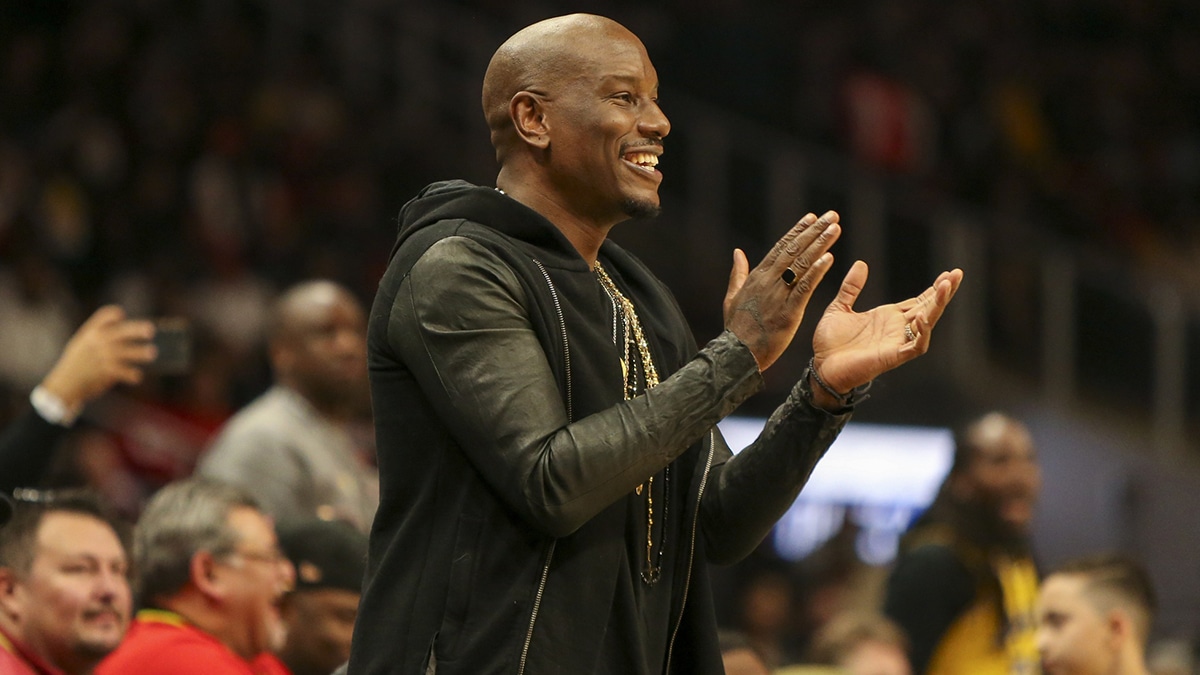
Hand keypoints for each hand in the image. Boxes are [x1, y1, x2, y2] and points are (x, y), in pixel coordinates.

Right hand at [39, 306, 157, 410]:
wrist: (65, 383)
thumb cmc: (78, 360)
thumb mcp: (83, 342)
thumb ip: (101, 332)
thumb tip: (126, 323)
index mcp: (92, 332)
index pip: (103, 317)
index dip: (112, 314)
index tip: (121, 314)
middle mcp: (98, 342)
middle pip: (120, 332)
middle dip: (135, 330)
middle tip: (151, 330)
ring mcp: (102, 357)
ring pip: (124, 352)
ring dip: (138, 352)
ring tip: (152, 353)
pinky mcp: (105, 372)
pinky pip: (122, 372)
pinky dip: (131, 374)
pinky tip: (138, 376)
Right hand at [723, 211, 840, 370]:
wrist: (736, 354)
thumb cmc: (735, 328)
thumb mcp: (731, 297)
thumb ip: (737, 273)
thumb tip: (737, 252)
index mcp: (757, 277)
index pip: (781, 247)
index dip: (797, 231)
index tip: (812, 217)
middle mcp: (768, 281)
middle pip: (794, 250)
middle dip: (814, 231)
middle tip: (832, 216)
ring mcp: (778, 295)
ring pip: (802, 264)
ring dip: (820, 245)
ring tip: (836, 229)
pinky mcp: (788, 312)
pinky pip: (804, 288)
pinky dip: (817, 272)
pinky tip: (829, 259)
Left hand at [811, 262, 962, 392]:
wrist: (820, 367)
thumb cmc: (830, 343)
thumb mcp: (839, 307)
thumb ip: (851, 287)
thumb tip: (861, 264)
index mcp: (888, 317)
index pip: (919, 301)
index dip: (934, 288)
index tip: (948, 273)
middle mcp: (897, 329)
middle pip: (929, 308)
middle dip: (944, 292)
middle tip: (957, 274)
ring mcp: (897, 343)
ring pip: (928, 324)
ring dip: (938, 307)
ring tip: (946, 287)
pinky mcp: (892, 357)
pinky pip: (916, 346)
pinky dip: (922, 333)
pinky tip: (923, 317)